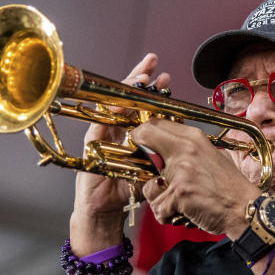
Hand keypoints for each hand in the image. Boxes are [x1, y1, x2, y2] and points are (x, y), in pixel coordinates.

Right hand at [70, 55, 170, 245]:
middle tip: (153, 62)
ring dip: (127, 88)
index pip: (144, 106)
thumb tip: (182, 137)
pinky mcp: (92, 142)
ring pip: (114, 103)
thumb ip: (163, 153)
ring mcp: (104, 133)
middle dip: (140, 78)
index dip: (154, 91)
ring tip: (141, 75)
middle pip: (128, 97)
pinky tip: (122, 100)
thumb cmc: (128, 191)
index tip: (167, 78)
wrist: (106, 211)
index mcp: (133, 133)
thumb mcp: (152, 168)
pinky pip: (101, 121)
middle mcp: (117, 128)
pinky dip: (111, 109)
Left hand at [135, 118, 259, 237]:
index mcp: (194, 137)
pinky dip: (168, 216)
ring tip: (177, 203)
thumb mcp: (210, 156)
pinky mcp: (180, 193)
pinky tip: (183, 214)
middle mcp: (186, 148)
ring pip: (147, 185)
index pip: (154, 123)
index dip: (142, 135)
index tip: (142, 147)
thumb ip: (185, 150)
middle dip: (142, 162)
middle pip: (143, 140)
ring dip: (158, 199)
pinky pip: (158, 208)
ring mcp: (182, 171)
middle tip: (154, 179)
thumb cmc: (228, 188)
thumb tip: (159, 150)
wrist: (245, 209)